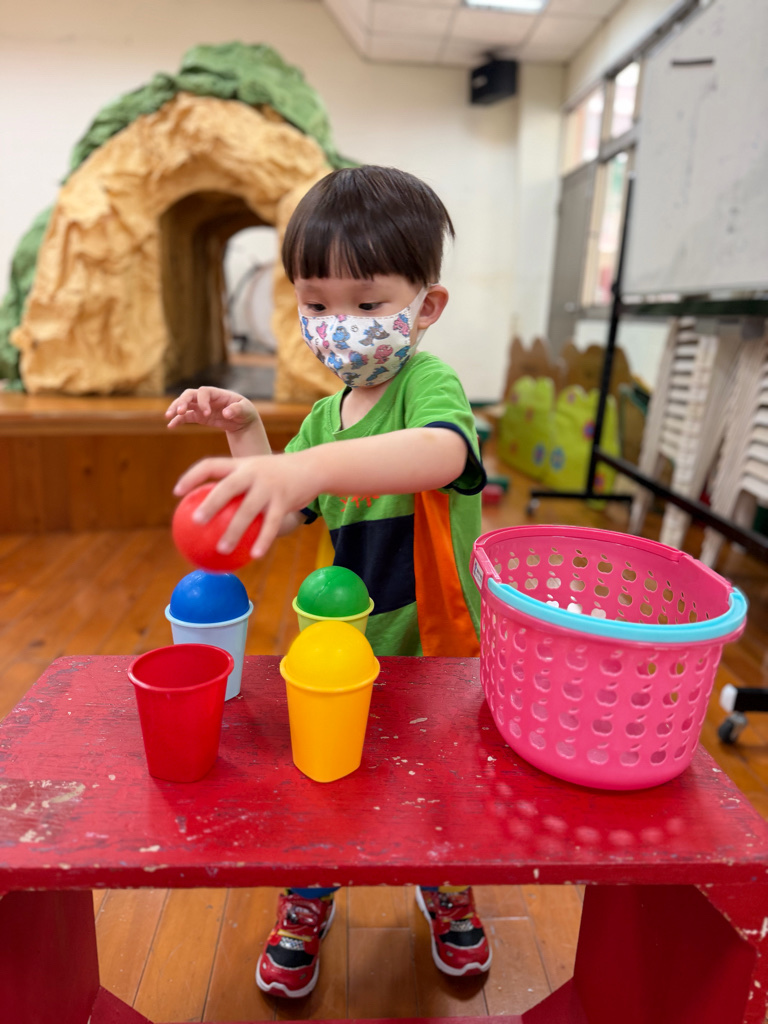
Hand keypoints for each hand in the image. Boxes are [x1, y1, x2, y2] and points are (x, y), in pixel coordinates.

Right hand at [165, 387, 257, 432]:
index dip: (202, 401)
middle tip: (180, 412)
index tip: (207, 413)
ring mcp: (200, 407)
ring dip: (175, 408)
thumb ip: (236, 410)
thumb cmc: (244, 411)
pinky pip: (185, 417)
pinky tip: (170, 426)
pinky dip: (177, 421)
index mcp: (217, 393)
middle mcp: (206, 398)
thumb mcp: (245, 410)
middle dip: (183, 401)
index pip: (204, 392)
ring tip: (168, 417)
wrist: (241, 420)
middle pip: (189, 394)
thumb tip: (226, 413)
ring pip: (184, 404)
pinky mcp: (199, 416)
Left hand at [173, 451, 319, 558]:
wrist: (313, 467)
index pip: (211, 464)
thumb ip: (239, 485)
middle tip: (196, 521)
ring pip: (247, 511)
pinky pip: (270, 524)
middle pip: (227, 487)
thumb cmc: (279, 474)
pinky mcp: (284, 500)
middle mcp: (253, 472)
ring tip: (221, 550)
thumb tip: (214, 510)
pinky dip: (262, 541)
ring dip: (234, 532)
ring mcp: (269, 486)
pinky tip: (255, 556)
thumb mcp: (258, 471)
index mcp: (241, 464)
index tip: (177, 492)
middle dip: (210, 503)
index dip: (192, 476)